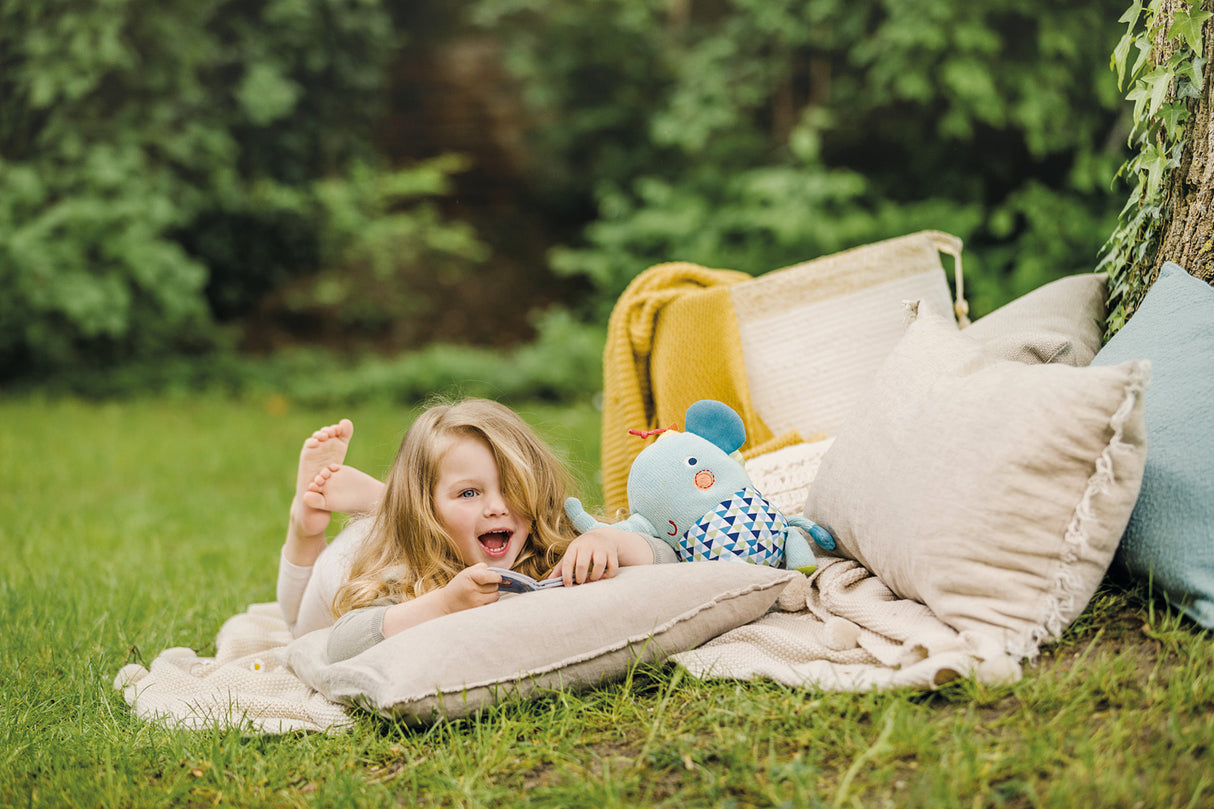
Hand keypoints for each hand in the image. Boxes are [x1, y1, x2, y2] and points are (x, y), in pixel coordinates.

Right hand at [381, 563, 502, 637]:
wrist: (446, 604)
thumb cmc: (459, 586)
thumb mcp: (466, 573)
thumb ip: (482, 568)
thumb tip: (499, 572)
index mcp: (469, 577)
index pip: (491, 576)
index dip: (497, 577)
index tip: (497, 577)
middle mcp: (472, 589)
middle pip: (495, 586)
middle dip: (493, 585)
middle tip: (484, 586)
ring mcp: (475, 601)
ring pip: (496, 596)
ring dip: (492, 594)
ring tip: (482, 593)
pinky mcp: (477, 610)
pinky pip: (491, 604)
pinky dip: (489, 601)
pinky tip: (480, 600)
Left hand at [550, 527, 652, 586]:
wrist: (602, 536)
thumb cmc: (582, 549)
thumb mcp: (571, 554)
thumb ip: (560, 568)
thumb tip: (548, 581)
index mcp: (575, 546)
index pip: (568, 562)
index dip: (566, 576)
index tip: (568, 585)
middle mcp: (588, 546)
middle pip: (582, 564)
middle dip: (580, 577)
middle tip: (580, 582)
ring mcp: (601, 549)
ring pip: (599, 565)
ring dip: (594, 577)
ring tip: (591, 580)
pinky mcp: (612, 553)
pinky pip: (613, 568)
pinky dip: (608, 576)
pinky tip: (602, 577)